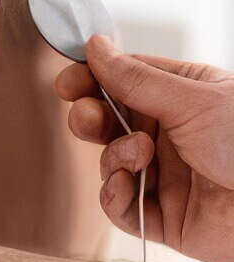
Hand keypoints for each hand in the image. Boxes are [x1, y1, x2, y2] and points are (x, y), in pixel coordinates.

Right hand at [56, 35, 233, 261]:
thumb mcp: (194, 100)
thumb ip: (136, 78)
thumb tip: (95, 45)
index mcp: (184, 96)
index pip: (124, 80)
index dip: (92, 80)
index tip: (68, 83)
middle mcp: (171, 134)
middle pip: (108, 121)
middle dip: (90, 118)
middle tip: (89, 118)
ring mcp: (165, 176)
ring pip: (108, 162)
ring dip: (113, 158)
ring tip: (139, 157)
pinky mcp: (162, 217)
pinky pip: (118, 205)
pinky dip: (114, 195)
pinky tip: (126, 186)